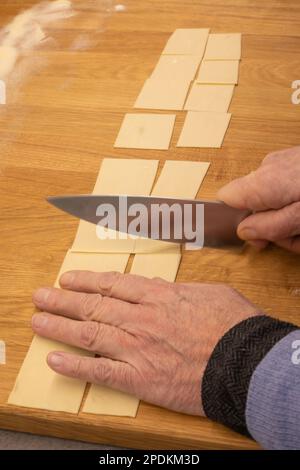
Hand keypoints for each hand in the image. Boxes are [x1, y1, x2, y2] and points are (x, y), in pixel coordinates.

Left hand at [32, 271, 259, 415]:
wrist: (247, 361)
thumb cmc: (234, 324)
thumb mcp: (208, 292)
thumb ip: (176, 290)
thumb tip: (153, 288)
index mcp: (158, 296)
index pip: (112, 285)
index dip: (86, 281)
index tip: (67, 279)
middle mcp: (141, 319)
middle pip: (93, 307)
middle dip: (62, 301)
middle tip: (40, 296)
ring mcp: (138, 348)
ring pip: (90, 334)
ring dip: (59, 327)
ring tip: (37, 321)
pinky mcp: (141, 378)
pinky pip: (101, 372)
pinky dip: (75, 366)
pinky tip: (54, 360)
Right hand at [217, 146, 299, 252]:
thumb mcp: (299, 217)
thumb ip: (270, 227)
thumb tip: (243, 231)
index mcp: (261, 183)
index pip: (224, 199)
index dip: (236, 222)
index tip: (255, 238)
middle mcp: (266, 168)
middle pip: (253, 206)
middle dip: (274, 227)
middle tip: (296, 237)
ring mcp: (281, 162)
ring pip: (272, 201)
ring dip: (289, 218)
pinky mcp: (294, 162)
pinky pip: (285, 189)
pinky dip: (296, 204)